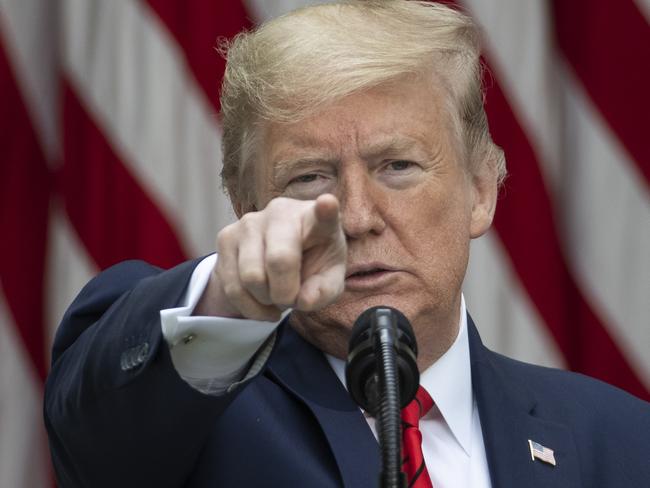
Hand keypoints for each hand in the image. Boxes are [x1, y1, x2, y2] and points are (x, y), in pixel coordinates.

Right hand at [195, 194, 346, 320]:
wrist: (278, 260)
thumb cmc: (311, 263)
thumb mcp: (328, 280)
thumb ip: (324, 291)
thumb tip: (304, 300)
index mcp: (314, 219)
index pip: (323, 213)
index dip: (326, 210)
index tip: (328, 203)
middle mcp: (280, 213)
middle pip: (279, 260)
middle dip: (285, 294)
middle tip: (291, 298)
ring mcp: (249, 222)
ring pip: (251, 277)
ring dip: (265, 300)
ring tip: (276, 296)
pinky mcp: (226, 237)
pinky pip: (232, 287)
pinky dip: (249, 306)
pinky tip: (261, 302)